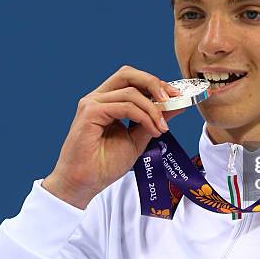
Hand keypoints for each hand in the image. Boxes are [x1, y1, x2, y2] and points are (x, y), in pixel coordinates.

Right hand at [42, 65, 183, 208]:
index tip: (176, 96)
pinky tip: (152, 130)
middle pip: (128, 74)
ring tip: (161, 127)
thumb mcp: (137, 139)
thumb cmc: (105, 164)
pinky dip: (143, 116)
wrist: (83, 184)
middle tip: (173, 99)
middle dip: (154, 83)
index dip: (155, 84)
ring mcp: (92, 103)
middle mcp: (98, 98)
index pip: (132, 80)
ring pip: (130, 92)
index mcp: (107, 101)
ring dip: (153, 108)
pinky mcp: (90, 112)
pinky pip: (125, 106)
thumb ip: (153, 120)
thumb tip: (176, 105)